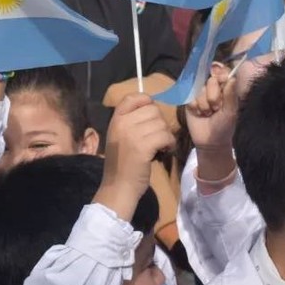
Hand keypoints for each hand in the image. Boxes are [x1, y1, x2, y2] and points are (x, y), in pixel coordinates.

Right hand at [99, 93, 174, 221]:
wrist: (118, 187)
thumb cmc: (121, 164)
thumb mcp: (119, 138)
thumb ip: (131, 122)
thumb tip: (152, 108)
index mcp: (115, 120)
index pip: (133, 97)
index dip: (147, 102)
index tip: (151, 117)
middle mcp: (122, 123)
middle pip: (153, 110)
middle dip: (160, 123)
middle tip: (157, 137)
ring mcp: (131, 134)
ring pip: (161, 124)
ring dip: (166, 135)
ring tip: (161, 146)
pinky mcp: (143, 147)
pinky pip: (165, 136)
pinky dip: (169, 144)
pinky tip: (164, 151)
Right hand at [186, 63, 237, 151]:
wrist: (210, 142)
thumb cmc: (224, 127)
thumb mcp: (230, 112)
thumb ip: (230, 95)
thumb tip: (231, 78)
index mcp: (225, 89)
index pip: (222, 73)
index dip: (220, 73)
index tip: (221, 79)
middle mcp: (212, 89)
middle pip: (210, 80)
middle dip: (213, 95)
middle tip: (216, 108)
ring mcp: (200, 94)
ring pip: (199, 89)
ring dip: (204, 104)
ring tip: (208, 113)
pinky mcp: (189, 101)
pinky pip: (189, 97)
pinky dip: (195, 107)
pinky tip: (199, 114)